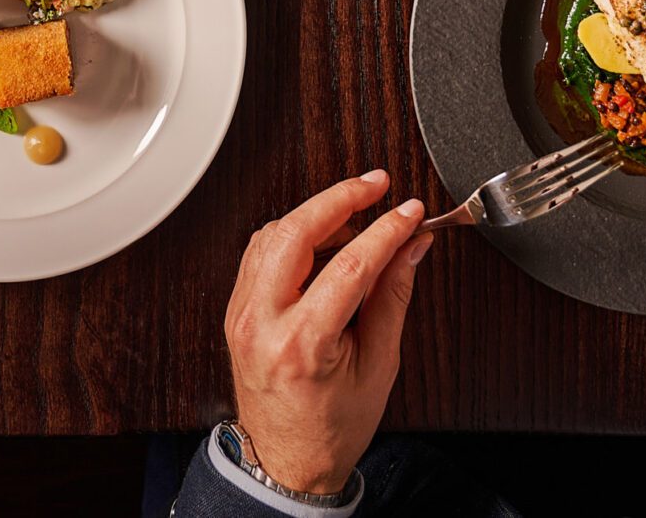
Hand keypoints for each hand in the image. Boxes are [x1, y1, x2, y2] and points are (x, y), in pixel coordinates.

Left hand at [223, 172, 429, 495]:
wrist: (288, 461)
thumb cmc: (333, 426)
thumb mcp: (378, 365)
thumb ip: (392, 296)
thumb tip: (410, 246)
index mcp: (302, 344)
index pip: (349, 264)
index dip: (385, 230)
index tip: (410, 213)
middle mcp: (261, 323)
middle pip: (295, 232)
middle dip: (339, 198)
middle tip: (376, 185)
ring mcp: (241, 315)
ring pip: (272, 235)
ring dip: (315, 214)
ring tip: (357, 212)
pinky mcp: (235, 310)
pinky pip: (260, 253)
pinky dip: (292, 234)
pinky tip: (322, 236)